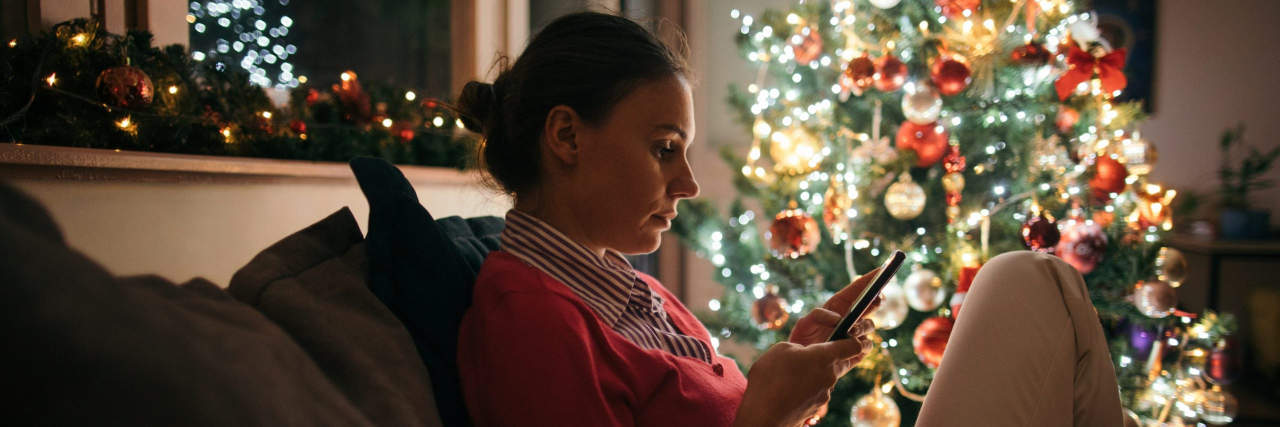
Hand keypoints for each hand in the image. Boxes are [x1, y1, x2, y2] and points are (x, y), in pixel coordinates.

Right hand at [733, 319, 875, 426]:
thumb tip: (804, 353)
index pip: (854, 346)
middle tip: (807, 355)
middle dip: (827, 356)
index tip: (845, 336)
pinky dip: (807, 388)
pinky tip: (789, 389)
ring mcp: (825, 393)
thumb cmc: (771, 378)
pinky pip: (817, 391)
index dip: (852, 339)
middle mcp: (830, 376)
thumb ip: (799, 346)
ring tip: (791, 375)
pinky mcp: (817, 407)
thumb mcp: (781, 349)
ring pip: (826, 377)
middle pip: (839, 362)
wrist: (764, 415)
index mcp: (824, 357)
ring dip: (814, 373)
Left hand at [789, 268, 883, 345]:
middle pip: (871, 305)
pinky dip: (861, 345)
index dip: (871, 279)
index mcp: (840, 306)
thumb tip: (838, 319)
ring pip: (870, 325)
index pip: (858, 289)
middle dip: (875, 300)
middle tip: (875, 299)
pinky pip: (866, 346)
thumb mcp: (805, 323)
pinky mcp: (857, 352)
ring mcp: (856, 335)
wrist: (802, 365)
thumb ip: (818, 316)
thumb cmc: (803, 340)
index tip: (882, 270)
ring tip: (850, 330)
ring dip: (862, 326)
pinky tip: (853, 345)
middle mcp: (852, 318)